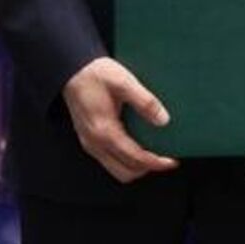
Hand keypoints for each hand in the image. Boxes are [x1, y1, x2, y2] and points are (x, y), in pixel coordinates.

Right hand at [61, 56, 177, 183]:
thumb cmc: (96, 75)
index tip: (172, 162)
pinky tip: (138, 148)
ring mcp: (90, 143)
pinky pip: (110, 161)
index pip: (134, 158)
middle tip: (166, 159)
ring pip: (116, 169)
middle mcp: (94, 143)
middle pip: (125, 172)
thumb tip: (164, 120)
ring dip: (136, 167)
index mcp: (104, 131)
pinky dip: (126, 161)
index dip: (156, 163)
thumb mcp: (124, 82)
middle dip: (147, 169)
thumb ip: (145, 101)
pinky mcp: (89, 140)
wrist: (72, 70)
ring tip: (154, 155)